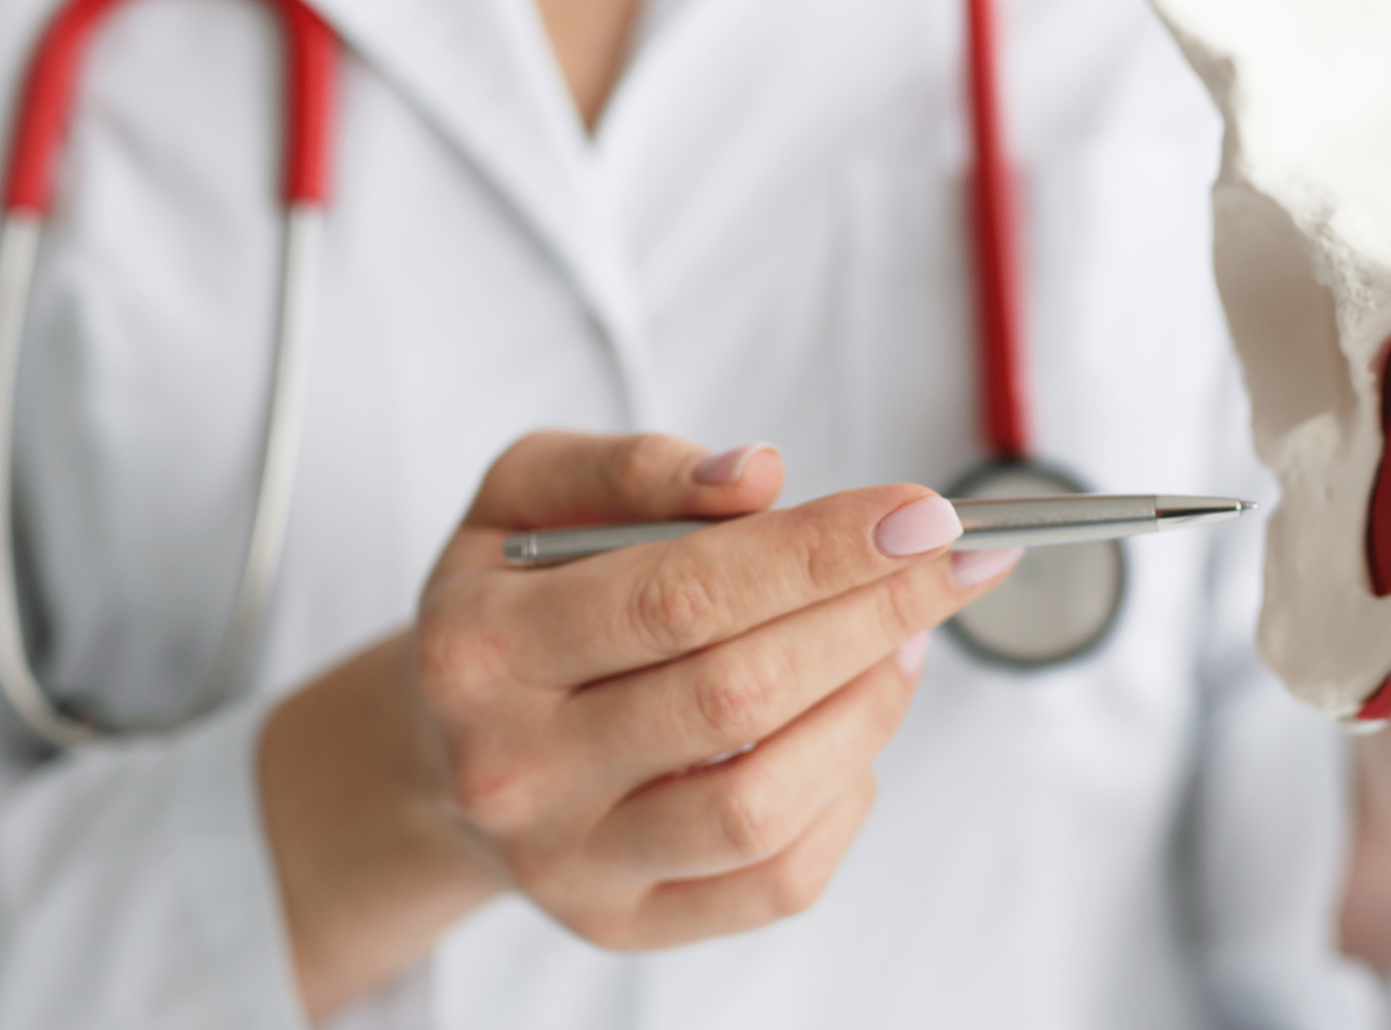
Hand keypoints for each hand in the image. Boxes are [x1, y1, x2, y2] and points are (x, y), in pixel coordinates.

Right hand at [259, 433, 1018, 1017]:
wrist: (439, 748)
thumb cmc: (511, 600)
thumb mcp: (527, 494)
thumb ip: (633, 466)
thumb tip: (756, 476)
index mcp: (484, 647)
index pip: (681, 596)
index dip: (819, 551)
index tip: (921, 511)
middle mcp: (515, 768)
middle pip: (737, 696)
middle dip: (872, 616)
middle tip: (951, 561)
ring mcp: (570, 862)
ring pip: (762, 805)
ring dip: (866, 709)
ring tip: (903, 640)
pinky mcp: (625, 925)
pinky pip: (773, 883)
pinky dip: (843, 800)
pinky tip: (852, 728)